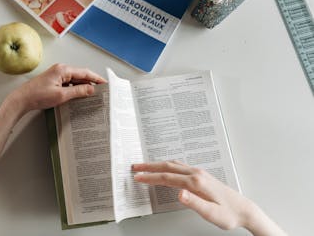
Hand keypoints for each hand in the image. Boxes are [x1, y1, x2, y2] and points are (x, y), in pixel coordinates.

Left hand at [8, 64, 106, 114]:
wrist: (21, 100)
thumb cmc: (37, 96)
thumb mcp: (61, 95)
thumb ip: (78, 91)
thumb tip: (91, 89)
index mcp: (63, 69)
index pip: (85, 72)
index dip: (96, 78)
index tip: (105, 84)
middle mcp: (60, 70)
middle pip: (80, 76)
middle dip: (91, 83)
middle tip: (101, 92)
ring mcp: (56, 75)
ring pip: (74, 80)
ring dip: (83, 87)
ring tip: (92, 96)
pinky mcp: (53, 82)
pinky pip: (68, 84)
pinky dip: (75, 89)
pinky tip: (78, 96)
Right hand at [132, 161, 285, 234]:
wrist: (244, 209)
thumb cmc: (229, 214)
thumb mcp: (211, 213)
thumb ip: (194, 203)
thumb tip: (179, 194)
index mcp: (196, 182)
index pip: (167, 177)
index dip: (150, 177)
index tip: (138, 177)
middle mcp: (196, 174)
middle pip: (167, 167)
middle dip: (149, 167)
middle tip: (135, 167)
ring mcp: (199, 173)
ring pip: (173, 164)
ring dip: (157, 164)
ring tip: (145, 166)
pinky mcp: (201, 175)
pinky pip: (179, 166)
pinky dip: (167, 165)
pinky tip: (164, 167)